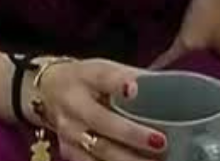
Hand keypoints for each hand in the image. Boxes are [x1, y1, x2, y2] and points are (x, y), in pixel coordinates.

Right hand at [27, 58, 167, 160]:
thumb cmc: (87, 79)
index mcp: (87, 77)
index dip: (118, 83)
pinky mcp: (69, 151)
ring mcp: (69, 131)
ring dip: (128, 159)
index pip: (103, 78)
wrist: (46, 91)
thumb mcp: (105, 68)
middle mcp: (74, 105)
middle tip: (160, 142)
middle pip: (102, 121)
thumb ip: (135, 76)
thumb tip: (173, 85)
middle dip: (132, 134)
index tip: (133, 88)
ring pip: (98, 149)